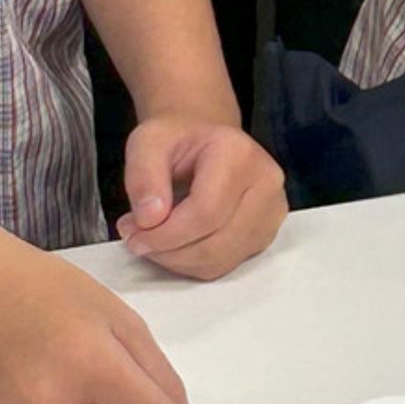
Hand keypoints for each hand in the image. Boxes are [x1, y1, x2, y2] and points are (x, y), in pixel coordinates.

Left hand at [117, 115, 286, 278]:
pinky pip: (225, 265)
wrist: (205, 139)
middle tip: (136, 240)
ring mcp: (271, 211)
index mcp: (239, 153)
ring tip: (153, 239)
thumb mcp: (147, 143)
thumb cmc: (178, 140)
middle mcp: (266, 182)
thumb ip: (142, 176)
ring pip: (220, 261)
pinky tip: (176, 243)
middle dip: (168, 251)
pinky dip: (192, 263)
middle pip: (215, 244)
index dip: (165, 234)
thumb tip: (150, 219)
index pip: (205, 212)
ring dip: (177, 260)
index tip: (133, 235)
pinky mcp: (266, 234)